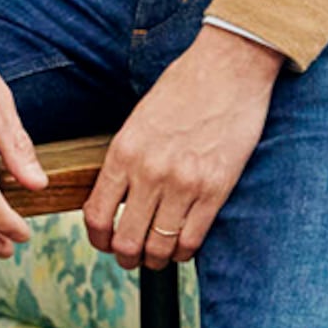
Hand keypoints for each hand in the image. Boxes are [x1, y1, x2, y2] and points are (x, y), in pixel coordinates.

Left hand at [84, 23, 279, 269]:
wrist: (229, 67)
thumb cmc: (185, 87)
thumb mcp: (140, 121)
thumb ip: (126, 160)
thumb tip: (117, 199)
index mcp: (124, 152)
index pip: (97, 215)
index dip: (98, 240)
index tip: (105, 242)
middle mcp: (150, 172)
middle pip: (126, 240)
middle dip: (126, 256)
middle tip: (131, 257)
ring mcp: (184, 183)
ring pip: (159, 247)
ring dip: (155, 259)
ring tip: (158, 256)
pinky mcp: (216, 189)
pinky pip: (193, 239)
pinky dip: (184, 252)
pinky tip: (183, 247)